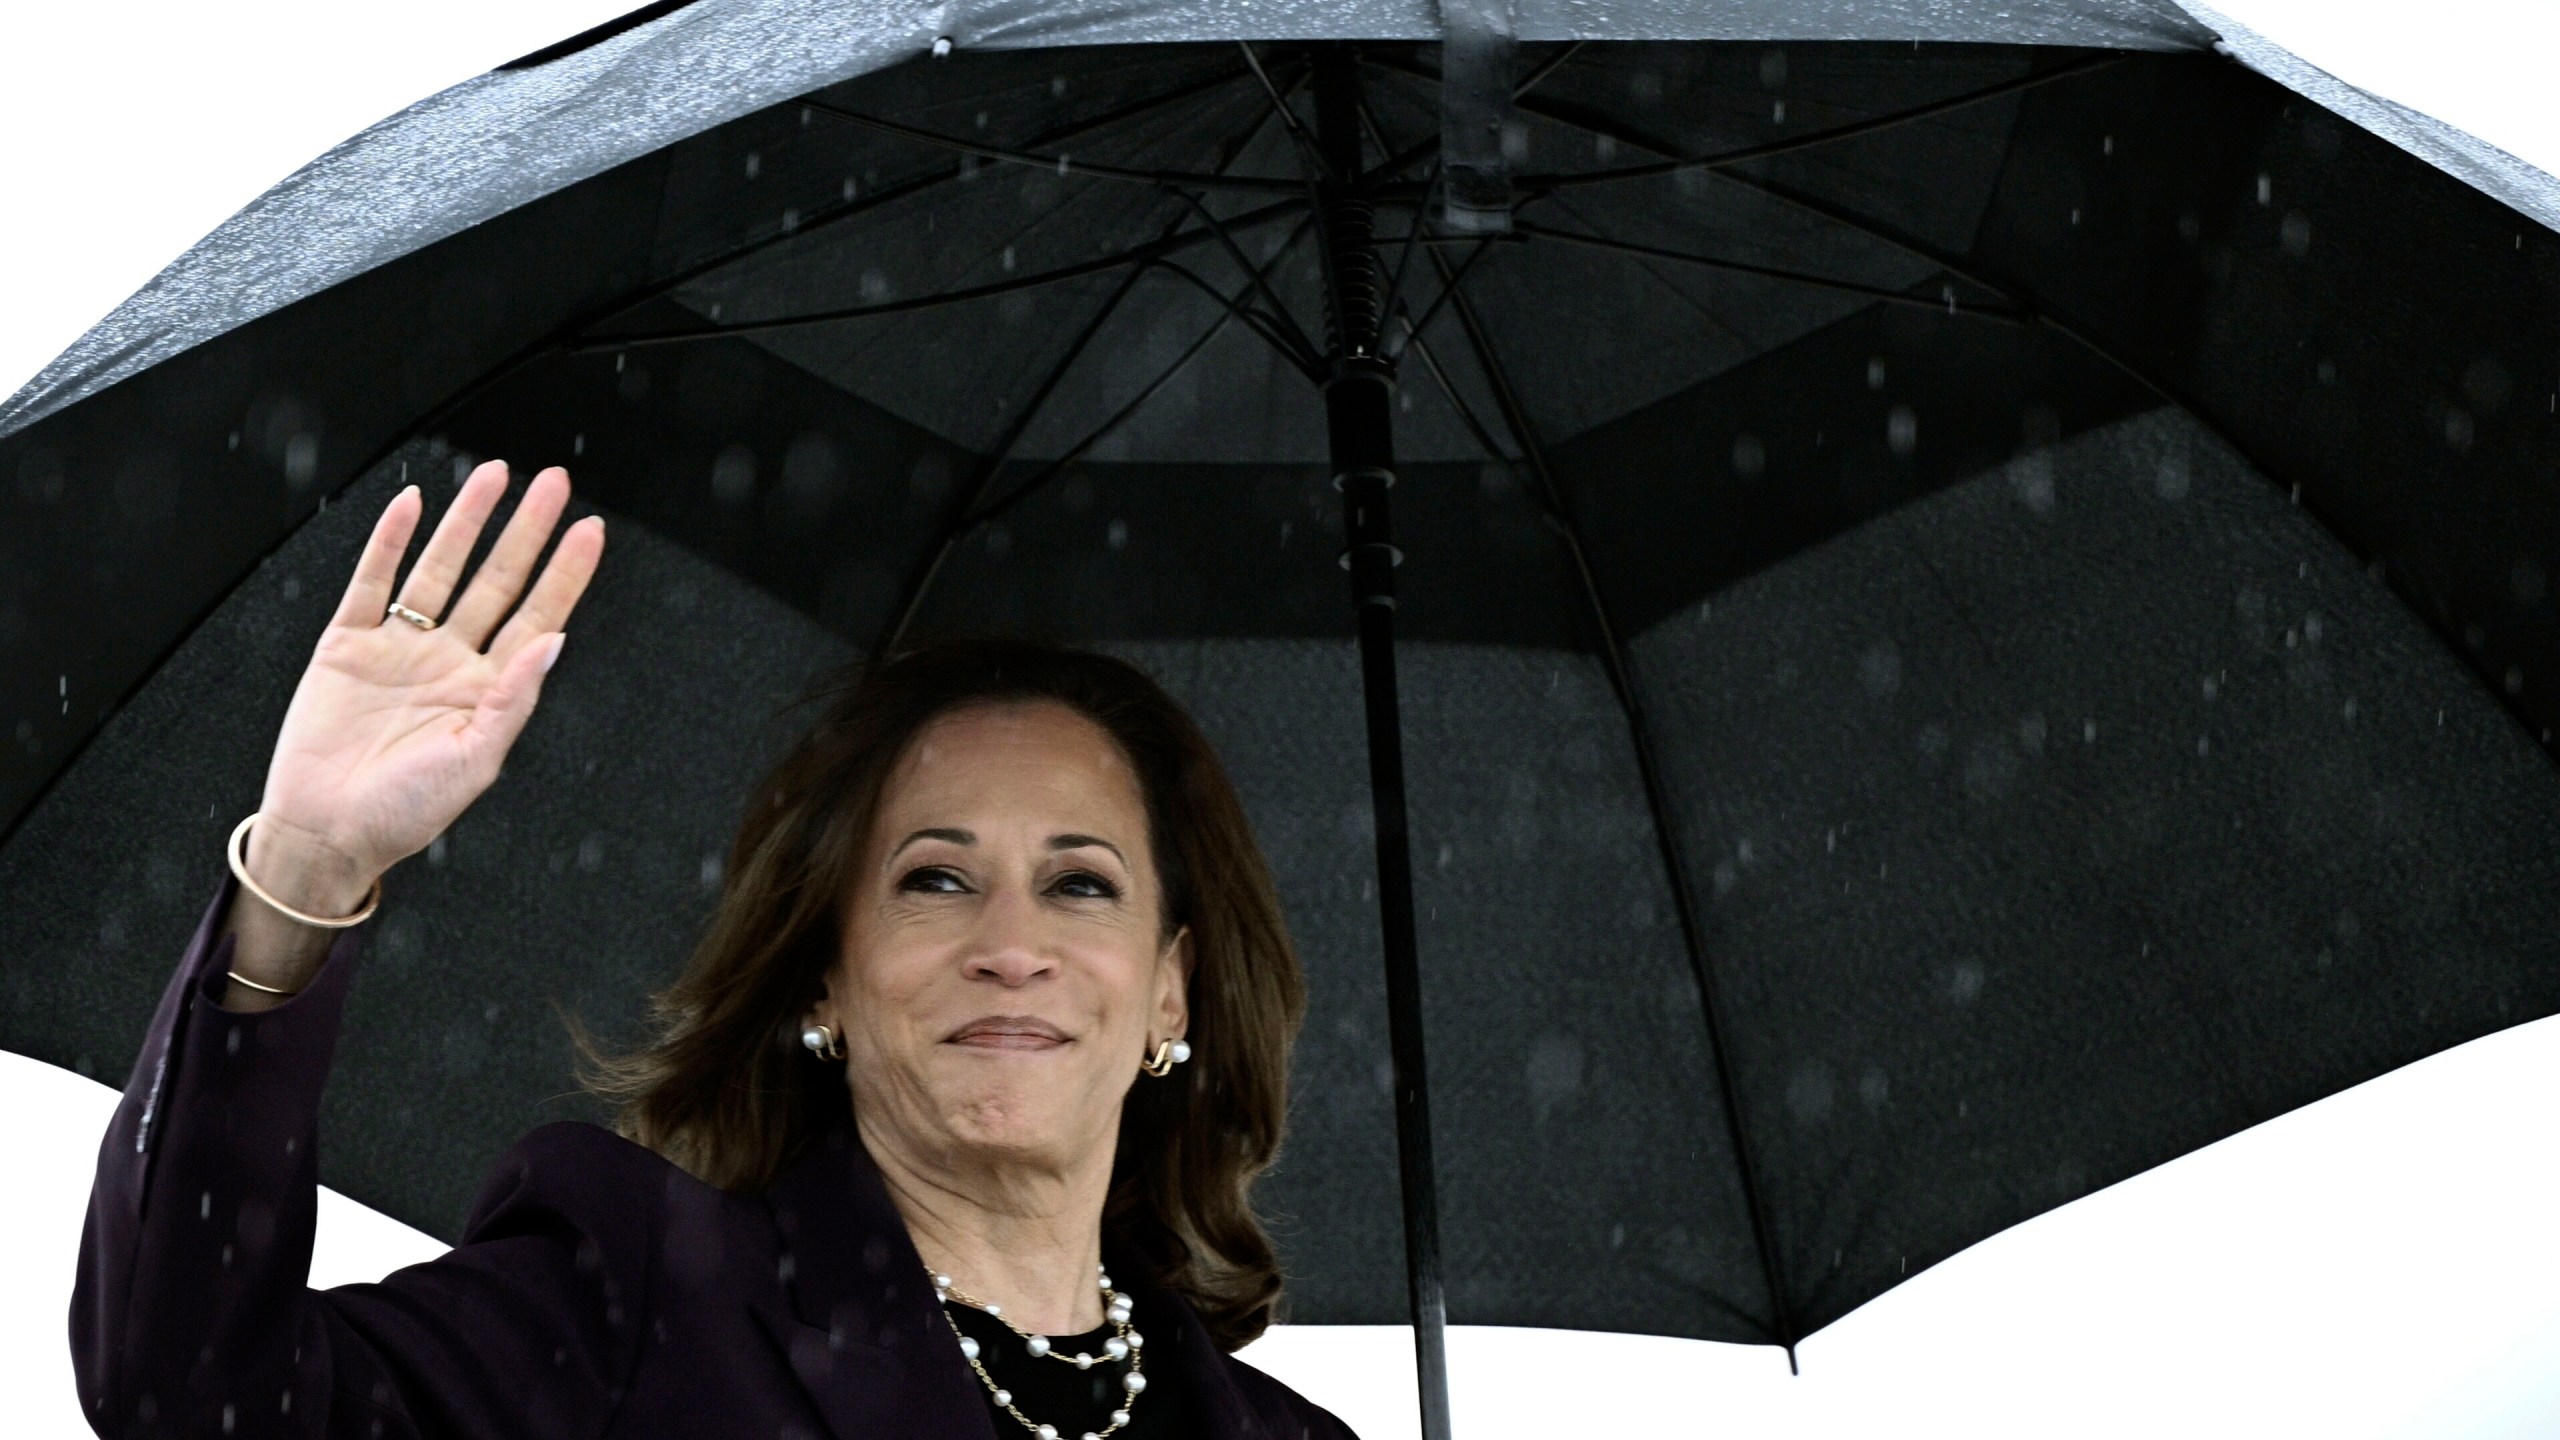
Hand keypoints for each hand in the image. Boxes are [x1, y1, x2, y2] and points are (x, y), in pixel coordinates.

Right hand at [247, 461, 604, 905]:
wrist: (326, 832)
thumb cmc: (404, 813)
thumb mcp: (475, 761)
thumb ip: (514, 699)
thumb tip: (555, 642)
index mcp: (486, 690)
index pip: (537, 616)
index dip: (564, 573)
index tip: (589, 530)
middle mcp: (448, 659)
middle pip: (497, 580)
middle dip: (526, 531)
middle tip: (553, 482)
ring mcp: (399, 647)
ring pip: (440, 569)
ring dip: (467, 522)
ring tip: (495, 477)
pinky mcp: (346, 643)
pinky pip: (372, 581)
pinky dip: (390, 542)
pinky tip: (414, 505)